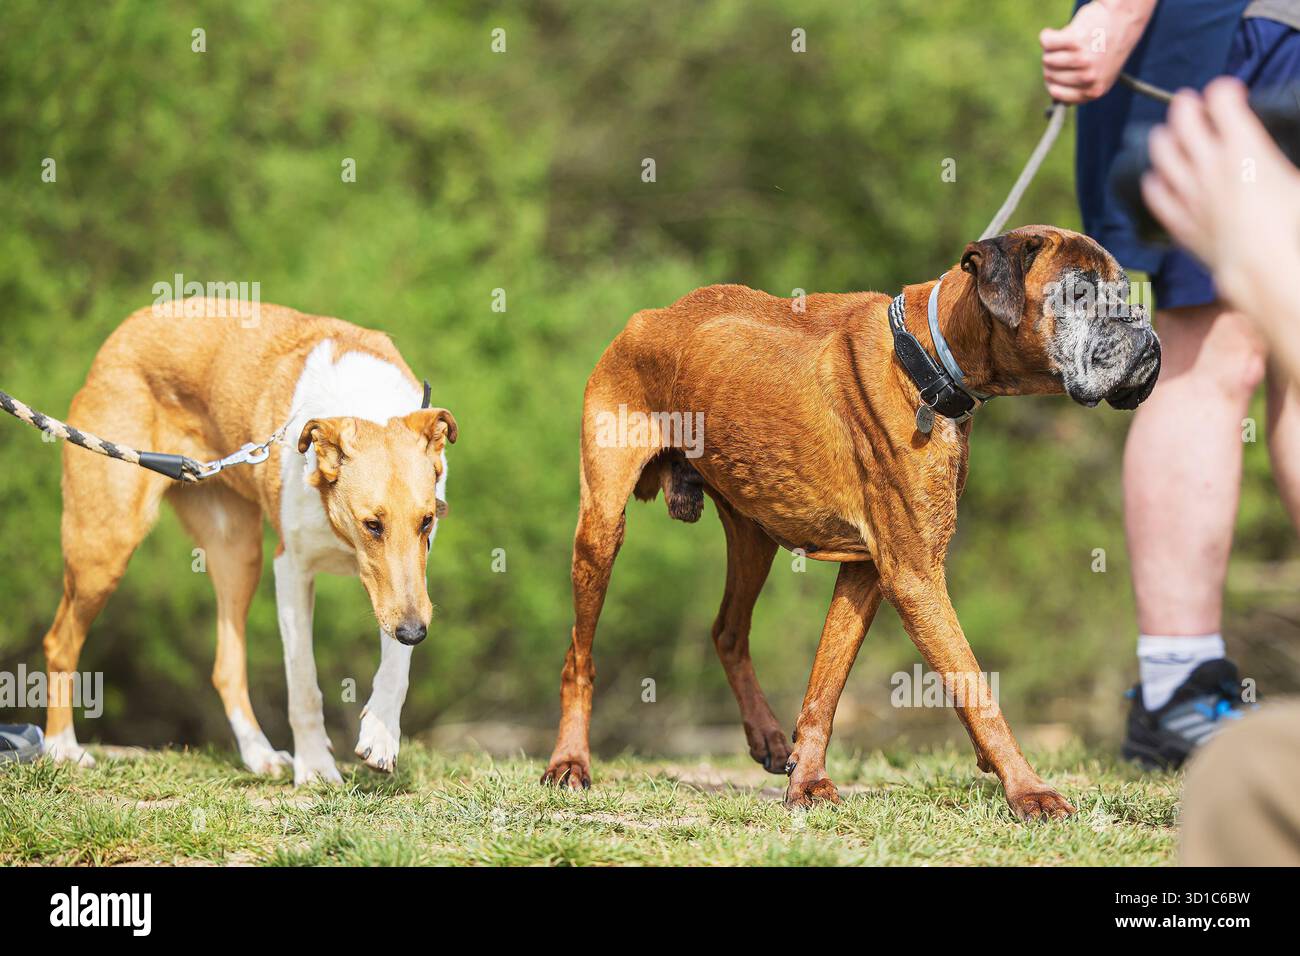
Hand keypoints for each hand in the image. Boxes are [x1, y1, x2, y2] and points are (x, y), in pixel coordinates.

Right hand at [1040, 1, 1152, 103]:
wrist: (1123, 17)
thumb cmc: (1108, 46)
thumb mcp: (1101, 75)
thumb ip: (1081, 89)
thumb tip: (1054, 98)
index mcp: (1094, 91)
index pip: (1055, 92)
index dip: (1052, 80)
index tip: (1057, 69)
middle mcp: (1089, 78)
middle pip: (1049, 74)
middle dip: (1052, 62)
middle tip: (1067, 50)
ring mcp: (1082, 60)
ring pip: (1047, 58)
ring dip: (1051, 48)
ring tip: (1066, 41)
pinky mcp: (1075, 41)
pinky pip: (1047, 42)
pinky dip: (1048, 36)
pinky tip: (1056, 32)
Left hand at [1141, 78, 1299, 307]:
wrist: (1264, 267)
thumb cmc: (1291, 224)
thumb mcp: (1298, 181)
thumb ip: (1280, 158)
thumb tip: (1270, 157)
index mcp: (1245, 148)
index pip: (1222, 101)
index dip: (1223, 90)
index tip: (1228, 92)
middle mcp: (1211, 165)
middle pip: (1184, 119)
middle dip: (1185, 105)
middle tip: (1188, 103)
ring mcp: (1190, 193)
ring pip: (1162, 153)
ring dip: (1163, 137)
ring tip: (1166, 134)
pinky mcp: (1179, 220)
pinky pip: (1155, 194)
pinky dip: (1154, 181)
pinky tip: (1157, 178)